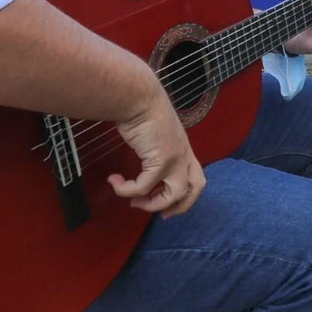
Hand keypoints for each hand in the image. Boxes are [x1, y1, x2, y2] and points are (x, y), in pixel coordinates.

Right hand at [109, 85, 204, 217]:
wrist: (138, 97)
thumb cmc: (141, 108)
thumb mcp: (154, 131)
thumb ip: (155, 146)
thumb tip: (142, 158)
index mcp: (185, 148)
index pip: (197, 178)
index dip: (186, 196)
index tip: (167, 206)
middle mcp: (184, 155)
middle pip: (195, 189)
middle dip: (178, 207)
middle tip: (159, 214)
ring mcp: (175, 159)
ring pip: (173, 195)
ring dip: (152, 204)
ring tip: (132, 201)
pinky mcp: (160, 160)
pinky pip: (144, 187)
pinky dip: (127, 190)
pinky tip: (114, 181)